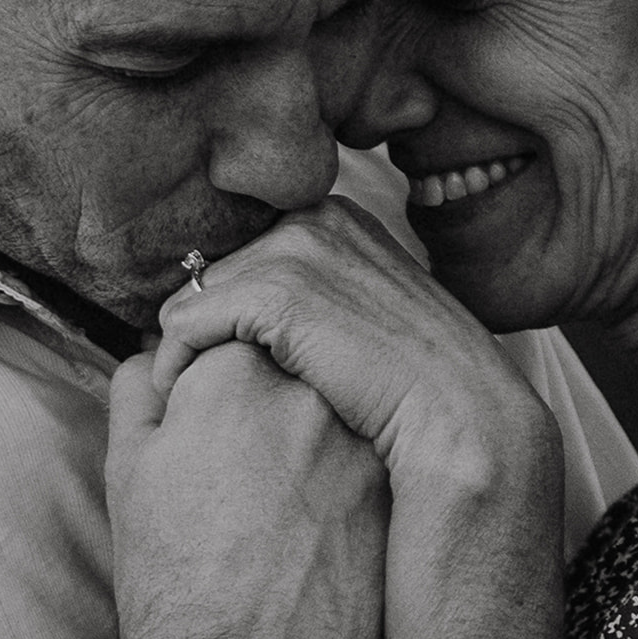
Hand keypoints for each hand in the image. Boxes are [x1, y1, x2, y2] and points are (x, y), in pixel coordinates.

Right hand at [107, 337, 389, 638]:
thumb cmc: (169, 581)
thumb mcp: (127, 471)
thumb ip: (141, 388)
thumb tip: (162, 356)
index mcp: (237, 373)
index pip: (239, 333)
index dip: (216, 378)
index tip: (208, 427)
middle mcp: (315, 397)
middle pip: (297, 367)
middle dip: (272, 401)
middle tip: (245, 472)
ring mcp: (369, 447)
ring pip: (343, 417)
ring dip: (316, 442)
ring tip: (281, 513)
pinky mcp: (404, 501)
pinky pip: (378, 468)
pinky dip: (352, 488)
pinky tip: (321, 540)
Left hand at [154, 197, 549, 491]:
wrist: (464, 419)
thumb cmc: (418, 393)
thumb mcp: (370, 326)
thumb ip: (321, 306)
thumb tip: (266, 326)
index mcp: (338, 221)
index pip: (244, 255)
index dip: (225, 308)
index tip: (214, 359)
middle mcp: (317, 220)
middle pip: (212, 270)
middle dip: (199, 326)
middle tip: (189, 382)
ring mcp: (299, 250)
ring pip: (191, 295)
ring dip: (180, 348)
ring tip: (181, 398)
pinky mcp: (277, 292)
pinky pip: (185, 321)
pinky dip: (174, 362)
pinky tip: (181, 400)